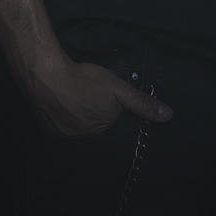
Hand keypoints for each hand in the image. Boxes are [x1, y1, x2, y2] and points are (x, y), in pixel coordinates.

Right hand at [22, 52, 171, 138]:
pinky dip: (64, 120)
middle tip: (89, 102)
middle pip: (96, 131)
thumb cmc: (84, 80)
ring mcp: (65, 136)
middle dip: (96, 120)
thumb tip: (168, 115)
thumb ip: (142, 103)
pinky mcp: (49, 131)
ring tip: (78, 103)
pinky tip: (64, 106)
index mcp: (103, 130)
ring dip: (79, 121)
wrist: (48, 76)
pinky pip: (61, 129)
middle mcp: (85, 139)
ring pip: (78, 130)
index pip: (114, 132)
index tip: (107, 108)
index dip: (112, 119)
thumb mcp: (118, 89)